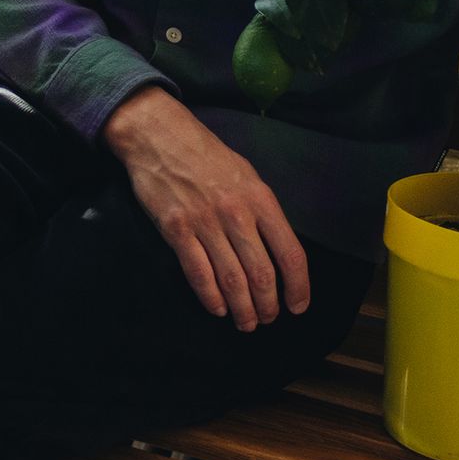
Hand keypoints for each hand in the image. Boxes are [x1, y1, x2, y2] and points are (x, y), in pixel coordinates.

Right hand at [101, 86, 309, 330]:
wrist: (160, 136)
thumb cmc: (207, 156)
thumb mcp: (246, 175)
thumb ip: (262, 210)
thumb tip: (276, 249)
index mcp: (260, 198)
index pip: (290, 253)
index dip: (298, 286)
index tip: (298, 306)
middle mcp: (237, 213)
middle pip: (261, 274)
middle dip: (268, 305)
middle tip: (267, 319)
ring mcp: (205, 222)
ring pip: (231, 280)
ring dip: (242, 309)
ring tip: (246, 323)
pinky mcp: (176, 230)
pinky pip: (198, 273)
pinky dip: (211, 298)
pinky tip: (217, 309)